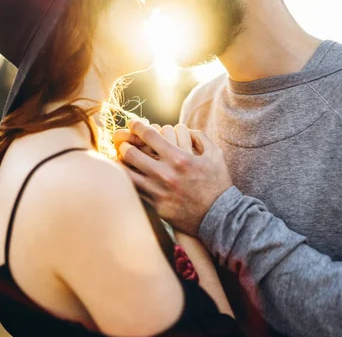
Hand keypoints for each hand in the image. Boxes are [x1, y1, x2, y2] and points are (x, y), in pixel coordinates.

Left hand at [117, 120, 232, 235]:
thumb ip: (200, 137)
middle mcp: (165, 174)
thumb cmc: (218, 184)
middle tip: (124, 143)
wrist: (220, 217)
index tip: (133, 124)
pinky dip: (127, 182)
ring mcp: (158, 191)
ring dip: (121, 164)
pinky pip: (134, 191)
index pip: (149, 135)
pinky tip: (128, 177)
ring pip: (126, 174)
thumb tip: (185, 129)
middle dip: (124, 144)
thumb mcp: (215, 155)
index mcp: (179, 158)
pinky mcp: (155, 206)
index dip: (137, 126)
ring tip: (121, 160)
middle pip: (131, 153)